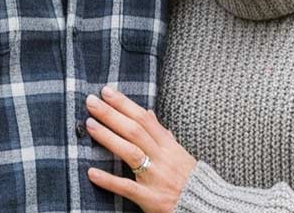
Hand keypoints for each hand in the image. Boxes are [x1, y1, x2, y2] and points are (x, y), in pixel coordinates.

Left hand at [86, 86, 196, 212]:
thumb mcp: (180, 153)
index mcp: (169, 146)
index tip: (107, 92)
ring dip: (109, 137)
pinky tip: (91, 172)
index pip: (145, 119)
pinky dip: (109, 180)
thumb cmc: (190, 179)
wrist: (204, 205)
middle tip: (92, 101)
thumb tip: (149, 113)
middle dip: (112, 114)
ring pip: (131, 152)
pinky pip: (127, 187)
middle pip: (135, 131)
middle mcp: (162, 158)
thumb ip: (163, 134)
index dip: (125, 104)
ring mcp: (155, 177)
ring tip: (89, 125)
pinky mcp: (149, 197)